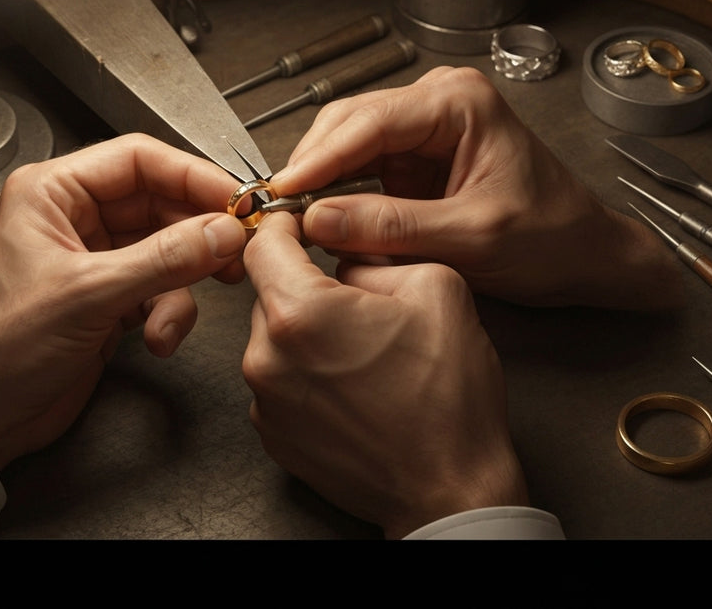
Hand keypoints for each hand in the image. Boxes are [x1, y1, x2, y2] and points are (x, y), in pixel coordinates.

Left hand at [0, 134, 247, 471]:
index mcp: (52, 193)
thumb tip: (222, 231)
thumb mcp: (89, 295)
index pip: (138, 161)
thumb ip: (164, 259)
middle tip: (236, 251)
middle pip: (159, 204)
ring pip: (166, 250)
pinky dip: (167, 313)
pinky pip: (159, 289)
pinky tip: (157, 339)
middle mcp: (73, 218)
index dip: (193, 176)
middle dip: (198, 233)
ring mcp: (93, 259)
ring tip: (177, 315)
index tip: (236, 200)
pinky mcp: (108, 297)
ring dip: (181, 285)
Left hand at [241, 212, 528, 538]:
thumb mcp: (436, 287)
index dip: (285, 224)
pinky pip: (279, 382)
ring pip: (273, 339)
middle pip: (268, 293)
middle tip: (358, 304)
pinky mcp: (273, 435)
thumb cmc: (448, 398)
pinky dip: (305, 375)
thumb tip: (345, 252)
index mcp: (300, 313)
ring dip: (306, 334)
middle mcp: (267, 358)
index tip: (301, 224)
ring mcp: (265, 402)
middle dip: (305, 286)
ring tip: (362, 355)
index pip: (262, 242)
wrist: (450, 486)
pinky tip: (350, 387)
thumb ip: (376, 252)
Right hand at [268, 66, 679, 308]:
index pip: (369, 122)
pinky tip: (318, 221)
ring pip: (347, 147)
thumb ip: (392, 228)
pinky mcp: (414, 161)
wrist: (584, 257)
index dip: (318, 159)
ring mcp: (423, 130)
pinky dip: (337, 196)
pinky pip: (361, 172)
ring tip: (289, 219)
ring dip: (319, 183)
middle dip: (311, 168)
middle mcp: (437, 104)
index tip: (282, 193)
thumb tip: (319, 221)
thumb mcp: (472, 238)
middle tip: (276, 210)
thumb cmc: (552, 236)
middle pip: (348, 125)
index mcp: (459, 102)